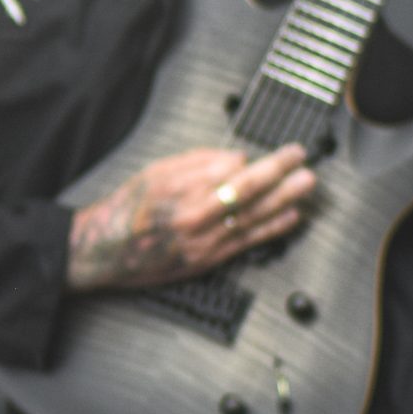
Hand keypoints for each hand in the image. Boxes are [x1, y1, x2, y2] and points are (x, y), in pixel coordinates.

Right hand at [66, 145, 317, 293]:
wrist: (104, 251)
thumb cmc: (127, 209)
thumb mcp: (156, 173)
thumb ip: (198, 163)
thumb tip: (237, 158)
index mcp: (182, 194)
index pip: (238, 175)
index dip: (270, 164)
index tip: (290, 152)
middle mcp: (195, 221)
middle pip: (250, 198)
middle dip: (283, 181)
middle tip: (307, 167)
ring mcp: (203, 245)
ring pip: (253, 220)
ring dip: (285, 203)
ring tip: (307, 189)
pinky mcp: (206, 261)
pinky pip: (246, 243)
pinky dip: (270, 230)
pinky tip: (290, 218)